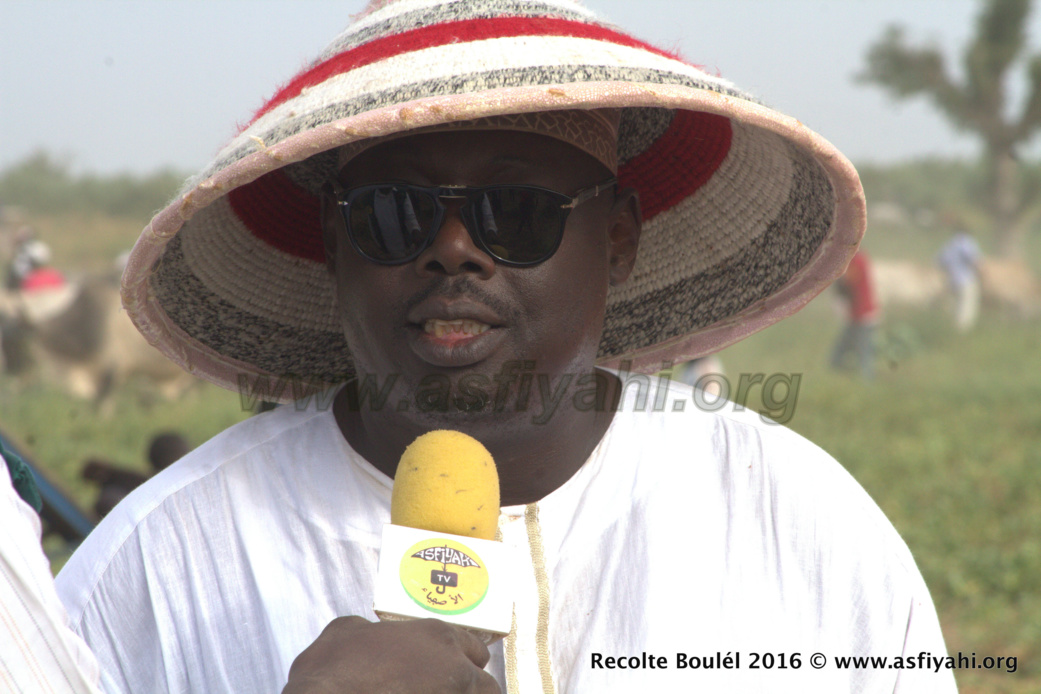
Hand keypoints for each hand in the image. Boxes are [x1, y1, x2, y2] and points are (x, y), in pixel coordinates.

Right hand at [282, 616, 500, 693]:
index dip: (465, 664)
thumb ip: (369, 629)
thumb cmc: (333, 667)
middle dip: (473, 693)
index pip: (475, 652)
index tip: (453, 676)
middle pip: (487, 686)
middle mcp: (453, 666)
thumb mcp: (346, 628)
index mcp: (436, 636)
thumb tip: (366, 633)